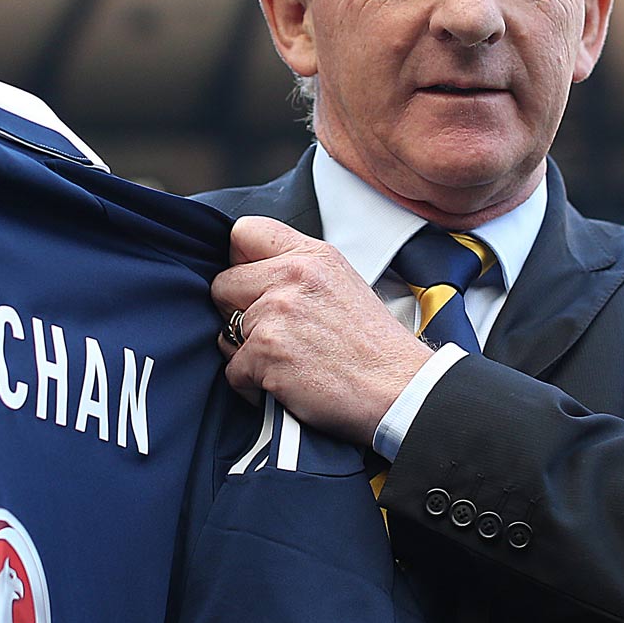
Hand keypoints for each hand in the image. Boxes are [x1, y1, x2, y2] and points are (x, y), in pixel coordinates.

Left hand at [210, 216, 432, 446]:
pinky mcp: (267, 352)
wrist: (401, 389)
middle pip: (222, 285)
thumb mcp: (343, 284)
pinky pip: (232, 370)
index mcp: (312, 256)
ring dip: (247, 353)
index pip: (242, 233)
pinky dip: (252, 386)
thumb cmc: (375, 348)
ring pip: (225, 332)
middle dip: (237, 312)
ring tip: (289, 361)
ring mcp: (277, 314)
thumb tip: (252, 276)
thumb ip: (298, 272)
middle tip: (274, 333)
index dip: (239, 262)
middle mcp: (292, 277)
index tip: (251, 284)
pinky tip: (286, 384)